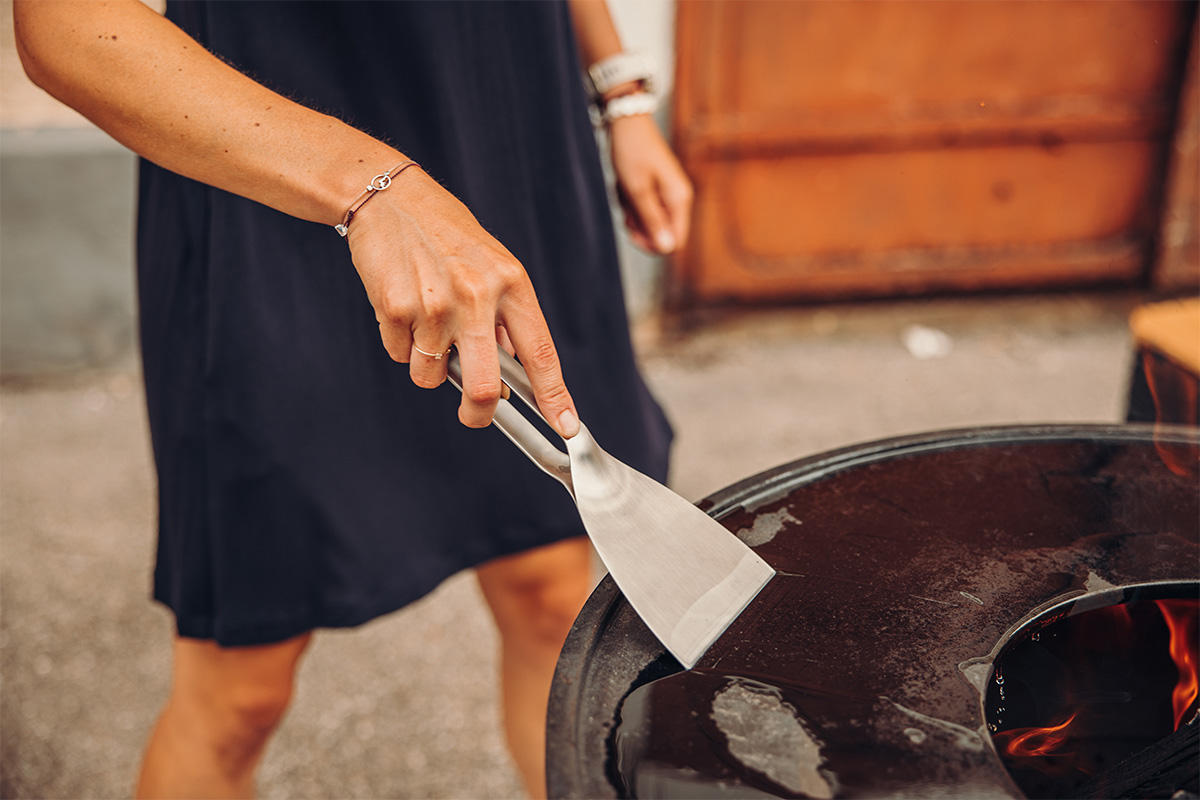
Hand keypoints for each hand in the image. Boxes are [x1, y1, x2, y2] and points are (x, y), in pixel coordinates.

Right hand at [345, 168, 578, 437]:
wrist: (390, 198)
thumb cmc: (447, 234)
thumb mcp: (493, 265)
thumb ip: (506, 318)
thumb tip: (511, 375)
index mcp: (511, 283)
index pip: (540, 353)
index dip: (555, 395)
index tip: (567, 426)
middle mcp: (476, 295)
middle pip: (484, 386)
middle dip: (479, 413)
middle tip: (475, 414)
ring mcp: (434, 303)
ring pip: (431, 375)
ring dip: (428, 366)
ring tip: (427, 323)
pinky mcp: (394, 307)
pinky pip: (400, 355)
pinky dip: (402, 344)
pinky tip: (404, 306)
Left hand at [607, 113, 693, 254]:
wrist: (626, 121)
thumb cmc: (632, 151)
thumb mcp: (637, 189)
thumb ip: (652, 221)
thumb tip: (667, 249)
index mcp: (679, 199)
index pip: (675, 241)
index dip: (652, 244)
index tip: (631, 232)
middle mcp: (678, 198)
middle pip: (662, 233)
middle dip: (639, 227)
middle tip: (624, 209)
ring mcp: (667, 193)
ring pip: (649, 221)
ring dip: (632, 214)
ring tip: (623, 192)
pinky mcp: (656, 188)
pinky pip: (643, 207)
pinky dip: (630, 203)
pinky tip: (624, 188)